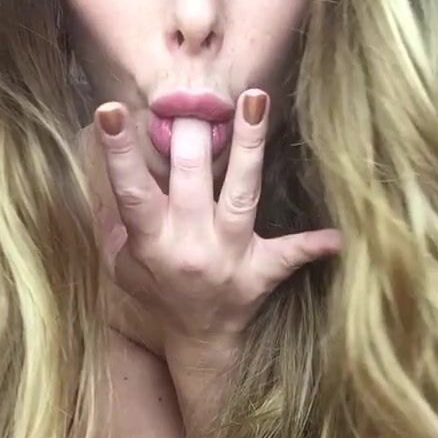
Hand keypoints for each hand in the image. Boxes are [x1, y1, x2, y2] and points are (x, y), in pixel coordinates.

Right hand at [94, 90, 340, 347]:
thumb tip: (99, 162)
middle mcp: (191, 244)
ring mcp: (230, 256)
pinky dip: (314, 245)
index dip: (119, 152)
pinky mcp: (262, 271)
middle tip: (195, 97)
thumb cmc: (157, 290)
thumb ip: (114, 218)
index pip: (131, 190)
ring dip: (249, 146)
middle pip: (192, 180)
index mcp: (152, 241)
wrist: (197, 339)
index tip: (109, 110)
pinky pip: (291, 255)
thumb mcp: (122, 262)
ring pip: (241, 194)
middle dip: (192, 136)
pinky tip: (338, 237)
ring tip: (256, 100)